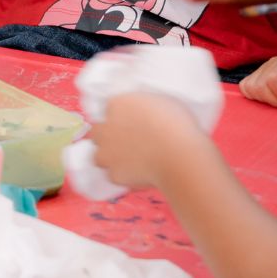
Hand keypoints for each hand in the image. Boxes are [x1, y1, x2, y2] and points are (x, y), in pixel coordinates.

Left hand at [89, 92, 203, 190]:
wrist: (179, 156)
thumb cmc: (177, 125)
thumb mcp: (162, 101)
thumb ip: (144, 106)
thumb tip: (144, 112)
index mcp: (117, 104)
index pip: (110, 108)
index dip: (120, 116)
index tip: (131, 122)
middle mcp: (106, 128)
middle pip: (97, 131)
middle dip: (107, 136)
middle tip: (126, 141)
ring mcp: (107, 153)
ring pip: (99, 156)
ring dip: (110, 158)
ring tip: (129, 161)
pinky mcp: (113, 174)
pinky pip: (115, 176)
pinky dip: (124, 176)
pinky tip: (139, 174)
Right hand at [239, 54, 276, 106]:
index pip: (272, 79)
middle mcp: (271, 63)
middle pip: (258, 86)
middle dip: (274, 100)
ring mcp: (262, 69)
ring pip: (249, 88)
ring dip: (265, 100)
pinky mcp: (256, 77)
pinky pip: (245, 88)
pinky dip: (255, 97)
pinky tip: (270, 97)